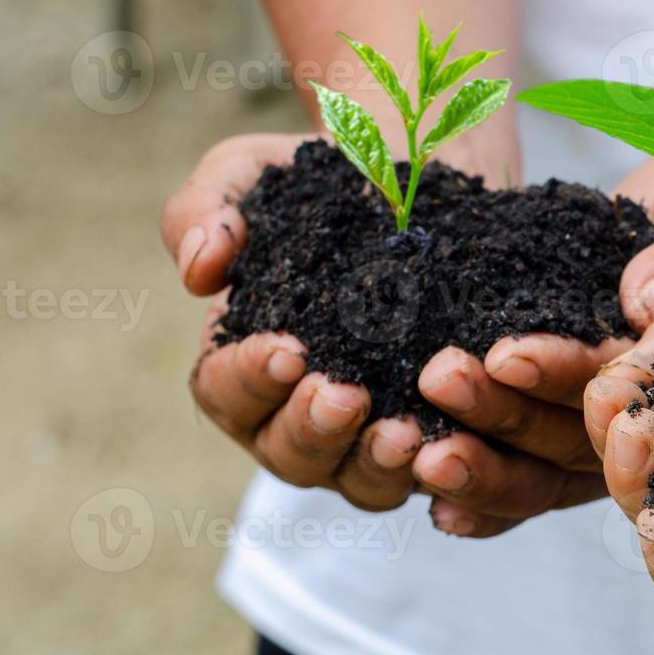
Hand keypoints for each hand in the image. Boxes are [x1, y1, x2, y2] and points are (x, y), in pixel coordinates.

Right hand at [164, 134, 601, 532]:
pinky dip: (444, 465)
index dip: (248, 381)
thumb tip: (198, 270)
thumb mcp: (252, 171)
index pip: (225, 394)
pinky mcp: (438, 433)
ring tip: (403, 432)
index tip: (286, 349)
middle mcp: (301, 414)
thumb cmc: (324, 182)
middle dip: (313, 430)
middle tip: (345, 395)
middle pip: (290, 454)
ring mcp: (371, 435)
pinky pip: (437, 472)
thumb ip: (210, 209)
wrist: (426, 178)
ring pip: (362, 482)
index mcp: (244, 365)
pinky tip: (455, 440)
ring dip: (377, 464)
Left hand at [422, 160, 653, 533]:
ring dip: (485, 467)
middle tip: (443, 379)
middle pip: (583, 448)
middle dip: (509, 420)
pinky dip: (483, 498)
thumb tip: (649, 302)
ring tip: (421, 447)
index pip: (641, 393)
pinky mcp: (568, 428)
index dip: (577, 383)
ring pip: (548, 475)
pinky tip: (434, 504)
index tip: (512, 355)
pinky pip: (530, 477)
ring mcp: (613, 435)